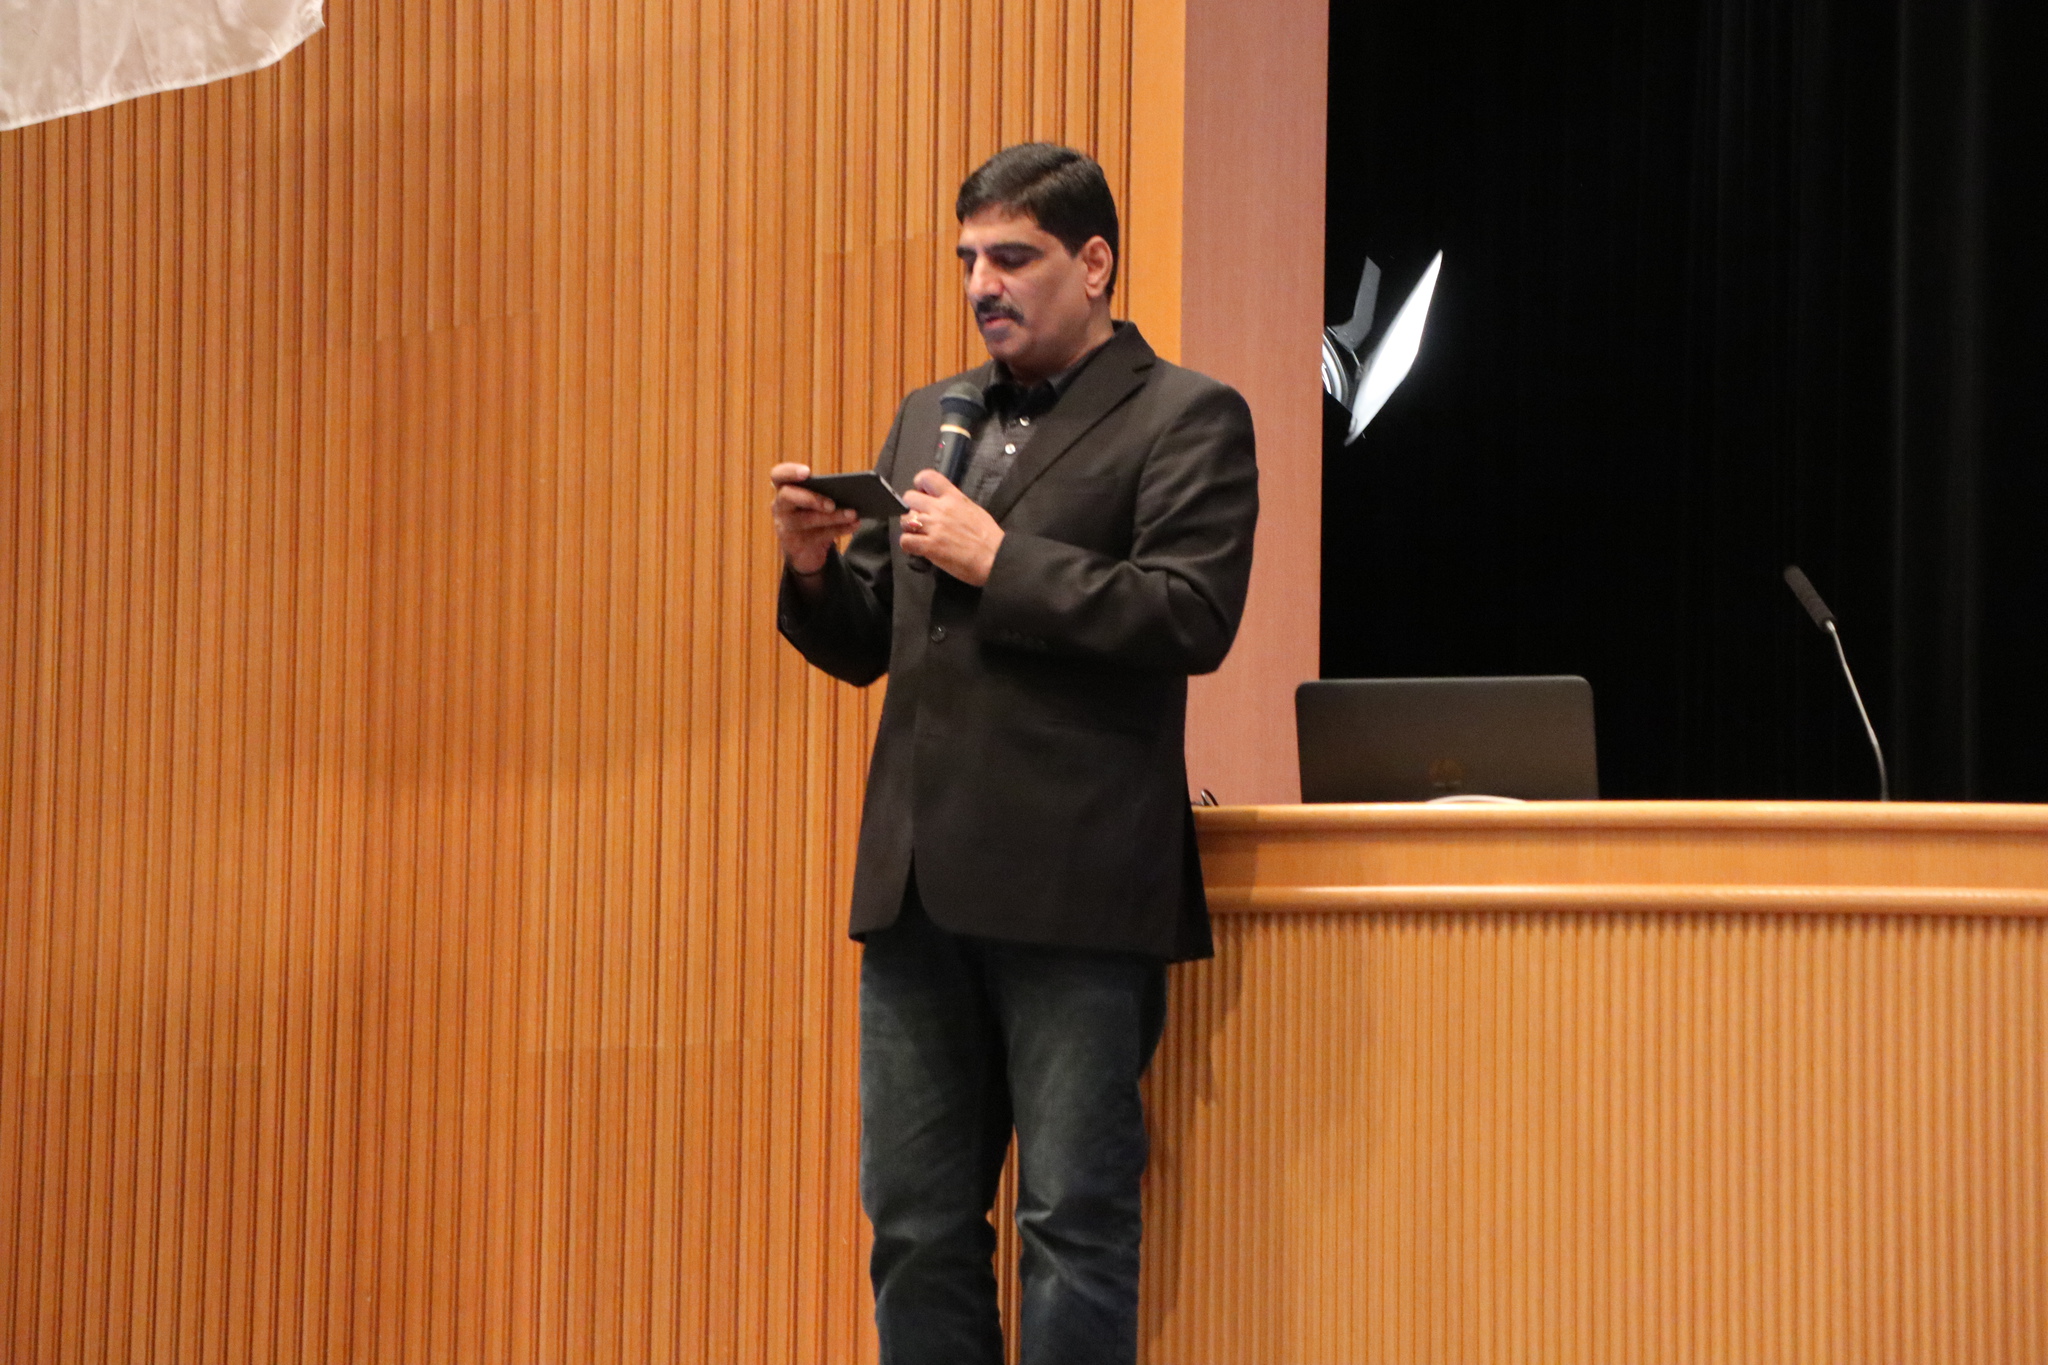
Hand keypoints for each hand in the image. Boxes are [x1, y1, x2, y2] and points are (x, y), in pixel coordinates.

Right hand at [770, 463, 859, 577]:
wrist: (805, 550)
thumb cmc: (814, 514)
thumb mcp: (817, 501)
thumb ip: (827, 491)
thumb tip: (852, 487)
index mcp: (784, 488)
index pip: (778, 475)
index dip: (790, 472)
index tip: (807, 472)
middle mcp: (780, 506)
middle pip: (788, 497)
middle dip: (811, 499)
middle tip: (831, 504)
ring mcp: (786, 526)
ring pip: (807, 519)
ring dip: (833, 517)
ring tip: (853, 513)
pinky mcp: (797, 544)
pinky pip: (819, 536)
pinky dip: (840, 529)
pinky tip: (854, 524)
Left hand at [900, 470, 1004, 585]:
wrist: (995, 557)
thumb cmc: (989, 537)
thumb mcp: (973, 509)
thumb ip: (954, 504)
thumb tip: (942, 506)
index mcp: (953, 497)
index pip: (927, 477)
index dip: (919, 485)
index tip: (923, 494)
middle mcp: (940, 508)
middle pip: (909, 498)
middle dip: (912, 508)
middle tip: (921, 519)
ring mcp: (934, 527)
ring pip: (905, 520)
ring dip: (910, 528)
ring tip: (920, 536)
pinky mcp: (929, 546)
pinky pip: (905, 541)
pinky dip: (908, 546)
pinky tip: (918, 549)